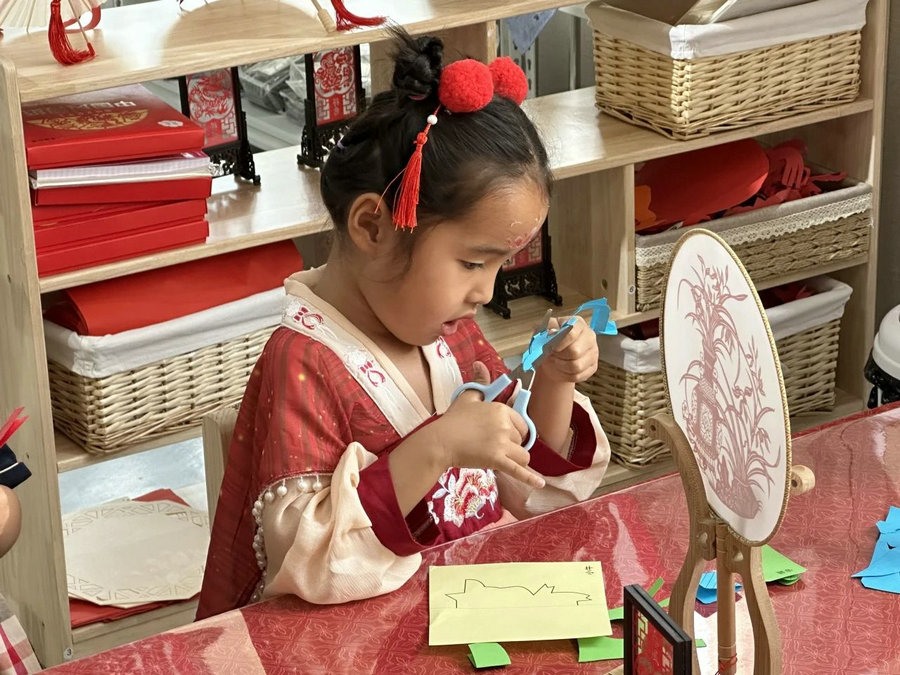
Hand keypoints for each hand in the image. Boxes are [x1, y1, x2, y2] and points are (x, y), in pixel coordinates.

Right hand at [429, 361, 544, 488]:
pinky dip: (530, 478)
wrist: (441, 441)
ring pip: (522, 455)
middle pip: (522, 440)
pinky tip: (540, 484)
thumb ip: (479, 381)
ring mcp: (502, 443)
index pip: (521, 423)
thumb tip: (480, 364)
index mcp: (501, 409)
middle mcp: (505, 425)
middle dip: (511, 445)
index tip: (500, 434)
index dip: (513, 430)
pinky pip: (518, 470)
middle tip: (492, 445)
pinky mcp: (497, 460)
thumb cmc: (454, 419)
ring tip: (501, 459)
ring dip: (515, 459)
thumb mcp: (468, 397)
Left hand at [537, 315, 598, 383]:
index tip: (551, 347)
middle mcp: (589, 336)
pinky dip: (565, 375)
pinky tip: (561, 368)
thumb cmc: (550, 340)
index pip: (571, 333)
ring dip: (561, 366)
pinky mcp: (593, 367)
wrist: (555, 354)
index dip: (559, 342)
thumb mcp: (544, 330)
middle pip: (575, 351)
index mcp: (578, 323)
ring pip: (576, 366)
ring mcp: (593, 352)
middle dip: (559, 356)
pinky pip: (578, 376)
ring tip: (555, 361)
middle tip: (551, 354)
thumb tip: (552, 332)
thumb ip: (546, 329)